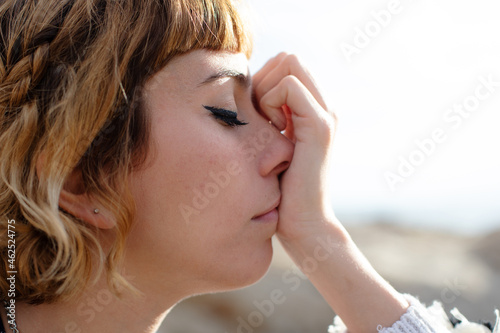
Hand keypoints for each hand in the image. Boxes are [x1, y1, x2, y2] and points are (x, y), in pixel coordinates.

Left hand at [253, 52, 337, 241]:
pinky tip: (273, 129)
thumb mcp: (271, 146)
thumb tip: (244, 92)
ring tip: (269, 124)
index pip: (285, 64)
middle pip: (288, 58)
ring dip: (267, 90)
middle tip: (261, 116)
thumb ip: (268, 117)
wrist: (304, 224)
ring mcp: (324, 114)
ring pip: (290, 64)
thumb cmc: (280, 191)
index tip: (257, 113)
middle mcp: (323, 106)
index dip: (264, 79)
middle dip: (264, 80)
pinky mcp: (319, 126)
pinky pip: (289, 87)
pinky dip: (271, 102)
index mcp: (313, 110)